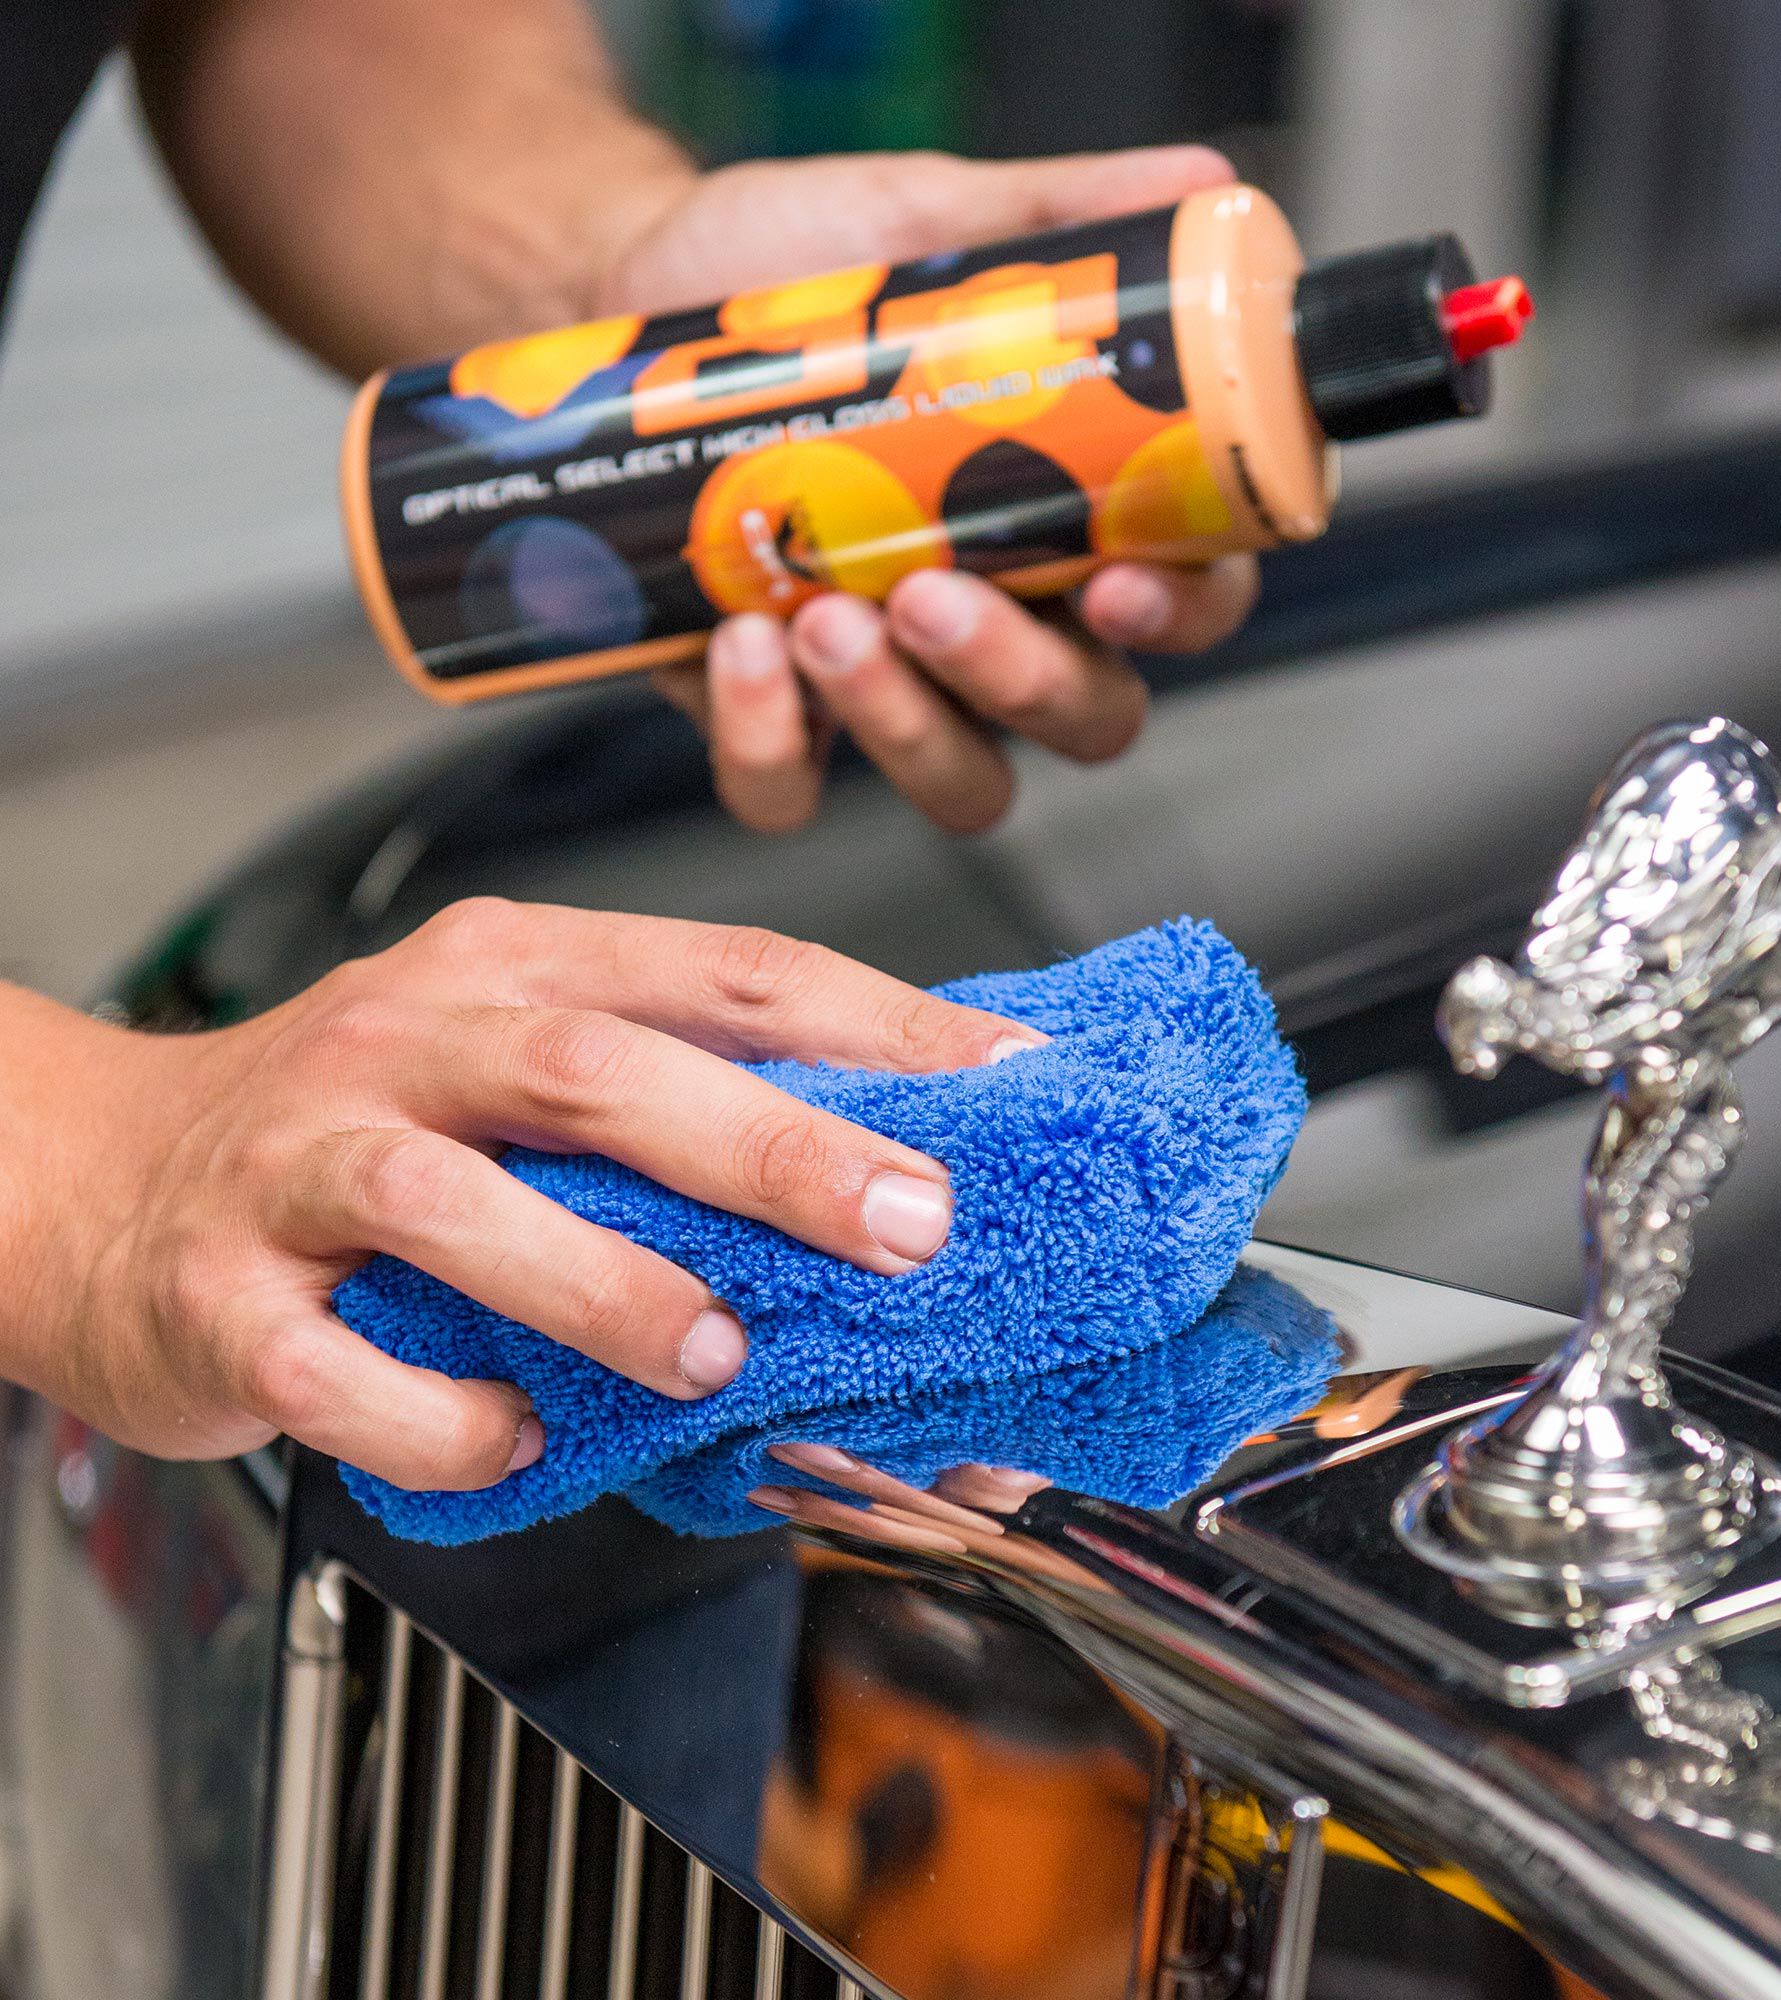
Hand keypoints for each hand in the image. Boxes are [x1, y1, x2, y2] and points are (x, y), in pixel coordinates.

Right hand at [0, 902, 1041, 1490]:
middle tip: (907, 1221)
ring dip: (601, 1283)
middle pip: (599, 1068)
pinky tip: (513, 1435)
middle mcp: (409, 1039)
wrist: (96, 1179)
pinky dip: (440, 1417)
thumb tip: (882, 1158)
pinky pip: (335, 1367)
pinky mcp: (224, 1294)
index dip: (876, 1025)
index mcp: (512, 966)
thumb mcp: (513, 1060)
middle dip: (771, 1146)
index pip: (725, 971)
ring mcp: (300, 1162)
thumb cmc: (356, 1124)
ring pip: (454, 1200)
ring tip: (713, 1349)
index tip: (1003, 1083)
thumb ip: (671, 1094)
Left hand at [600, 147, 1261, 833]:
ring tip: (827, 614)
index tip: (1117, 582)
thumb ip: (1061, 218)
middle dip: (1021, 681)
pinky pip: (791, 792)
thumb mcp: (924, 223)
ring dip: (906, 722)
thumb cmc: (786, 280)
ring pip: (961, 780)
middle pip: (1084, 719)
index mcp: (1073, 520)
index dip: (1180, 617)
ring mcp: (891, 683)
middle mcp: (1003, 621)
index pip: (1187, 603)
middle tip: (934, 598)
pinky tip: (742, 649)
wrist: (614, 296)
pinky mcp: (774, 716)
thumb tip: (1199, 185)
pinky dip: (771, 746)